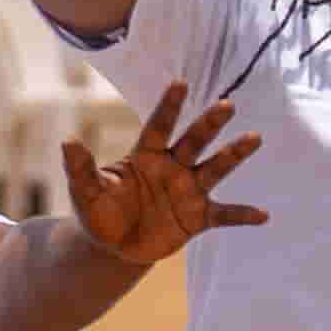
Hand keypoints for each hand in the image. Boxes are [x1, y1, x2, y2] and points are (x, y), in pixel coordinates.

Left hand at [57, 83, 271, 266]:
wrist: (113, 247)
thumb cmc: (99, 213)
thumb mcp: (85, 193)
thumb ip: (80, 169)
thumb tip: (67, 140)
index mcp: (145, 155)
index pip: (158, 126)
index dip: (169, 106)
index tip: (180, 83)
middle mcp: (172, 167)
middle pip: (193, 141)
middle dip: (209, 124)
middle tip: (227, 104)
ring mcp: (188, 191)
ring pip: (214, 169)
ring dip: (234, 154)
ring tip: (254, 138)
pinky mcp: (198, 217)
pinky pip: (223, 215)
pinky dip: (242, 215)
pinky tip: (263, 215)